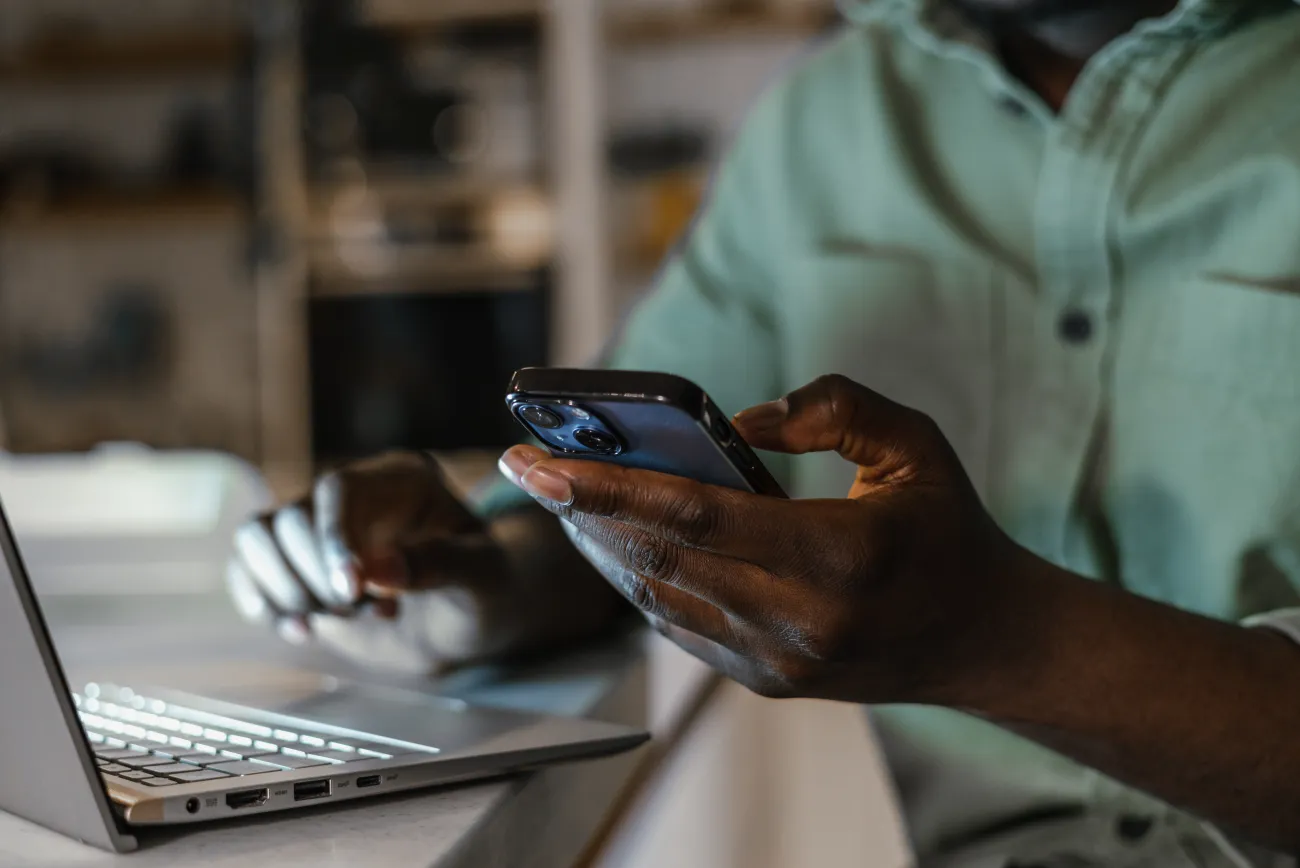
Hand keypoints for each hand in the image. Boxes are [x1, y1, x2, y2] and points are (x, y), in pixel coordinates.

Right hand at [226, 451, 600, 673]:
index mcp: (402, 479)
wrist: (474, 616)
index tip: (350, 593)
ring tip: (338, 617)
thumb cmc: (487, 588)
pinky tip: (303, 632)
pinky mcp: (296, 563)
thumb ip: (440, 565)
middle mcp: (354, 493)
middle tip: (358, 611)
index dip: (334, 540)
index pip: (341, 490)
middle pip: (292, 517)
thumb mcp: (483, 577)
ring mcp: (320, 526)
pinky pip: (247, 566)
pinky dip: (262, 601)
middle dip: (315, 578)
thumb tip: (378, 569)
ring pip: (257, 535)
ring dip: (285, 589)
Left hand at [500, 375, 1032, 704]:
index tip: (542, 460)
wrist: (984, 641)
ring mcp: (778, 661)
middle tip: (522, 465)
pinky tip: (609, 541)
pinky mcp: (766, 680)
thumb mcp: (916, 446)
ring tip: (556, 495)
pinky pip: (680, 624)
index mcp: (837, 556)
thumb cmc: (949, 532)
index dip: (610, 485)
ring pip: (658, 594)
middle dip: (580, 510)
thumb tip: (742, 421)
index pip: (696, 515)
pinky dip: (637, 579)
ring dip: (599, 544)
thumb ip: (835, 408)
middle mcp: (799, 620)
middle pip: (659, 556)